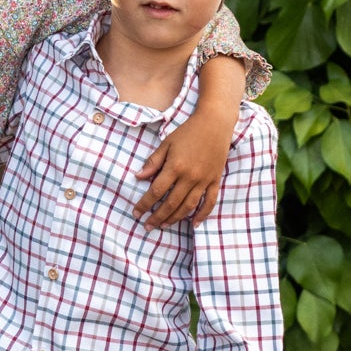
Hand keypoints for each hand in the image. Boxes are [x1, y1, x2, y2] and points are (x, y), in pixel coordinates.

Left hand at [133, 57, 242, 227]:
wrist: (215, 123)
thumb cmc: (188, 131)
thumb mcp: (167, 143)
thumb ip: (153, 161)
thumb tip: (138, 177)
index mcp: (175, 166)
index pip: (156, 191)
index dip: (144, 204)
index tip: (136, 212)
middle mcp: (190, 176)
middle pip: (171, 203)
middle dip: (157, 217)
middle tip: (147, 226)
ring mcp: (204, 180)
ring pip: (188, 206)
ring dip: (175, 218)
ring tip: (164, 225)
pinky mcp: (215, 180)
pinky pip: (209, 202)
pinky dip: (202, 214)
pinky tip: (194, 224)